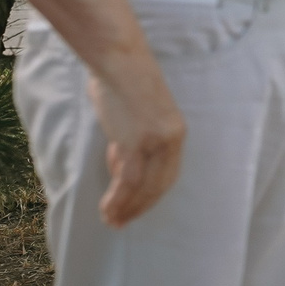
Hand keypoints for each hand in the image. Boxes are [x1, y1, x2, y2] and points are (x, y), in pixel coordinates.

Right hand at [90, 55, 185, 226]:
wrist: (120, 63)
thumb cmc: (123, 85)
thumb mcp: (133, 119)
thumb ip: (129, 144)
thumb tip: (120, 170)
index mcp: (177, 132)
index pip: (168, 174)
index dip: (152, 196)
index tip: (136, 209)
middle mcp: (172, 139)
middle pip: (159, 185)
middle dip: (141, 207)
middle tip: (123, 223)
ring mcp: (157, 141)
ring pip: (143, 186)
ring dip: (126, 208)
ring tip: (112, 222)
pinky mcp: (138, 141)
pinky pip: (129, 180)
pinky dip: (118, 199)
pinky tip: (107, 210)